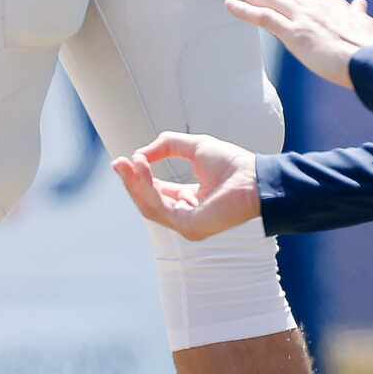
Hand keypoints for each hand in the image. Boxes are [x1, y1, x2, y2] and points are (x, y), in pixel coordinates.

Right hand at [113, 132, 261, 240]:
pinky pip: (159, 208)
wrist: (255, 177)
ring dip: (135, 183)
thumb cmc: (233, 163)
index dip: (139, 177)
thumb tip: (139, 154)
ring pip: (149, 206)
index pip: (157, 192)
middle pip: (148, 201)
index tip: (124, 160)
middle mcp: (186, 216)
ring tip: (127, 163)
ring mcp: (187, 225)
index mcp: (189, 200)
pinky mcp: (188, 227)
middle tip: (117, 163)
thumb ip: (167, 146)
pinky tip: (142, 169)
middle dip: (132, 182)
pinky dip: (148, 188)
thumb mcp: (194, 147)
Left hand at [218, 0, 372, 87]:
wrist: (369, 58)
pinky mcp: (293, 32)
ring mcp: (302, 18)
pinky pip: (263, 17)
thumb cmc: (372, 47)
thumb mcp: (368, 25)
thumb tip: (360, 3)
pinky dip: (244, 9)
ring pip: (268, 0)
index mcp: (333, 5)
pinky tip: (229, 4)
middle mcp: (314, 7)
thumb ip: (359, 14)